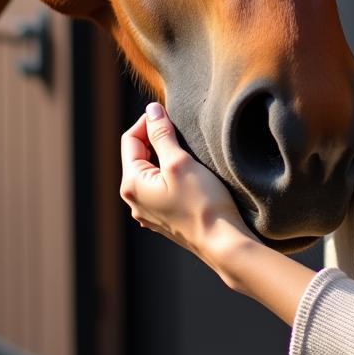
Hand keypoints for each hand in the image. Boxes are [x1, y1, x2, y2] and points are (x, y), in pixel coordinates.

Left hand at [120, 102, 254, 272]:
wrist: (223, 243)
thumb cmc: (202, 203)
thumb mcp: (180, 162)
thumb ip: (161, 134)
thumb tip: (151, 110)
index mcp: (131, 184)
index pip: (130, 139)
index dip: (149, 122)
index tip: (170, 115)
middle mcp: (134, 200)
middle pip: (137, 155)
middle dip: (155, 138)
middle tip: (180, 131)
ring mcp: (148, 212)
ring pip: (149, 171)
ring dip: (164, 155)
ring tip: (186, 150)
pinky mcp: (163, 218)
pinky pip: (159, 187)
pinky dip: (169, 173)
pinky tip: (188, 173)